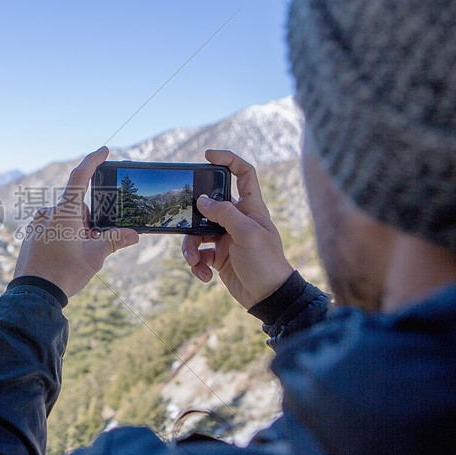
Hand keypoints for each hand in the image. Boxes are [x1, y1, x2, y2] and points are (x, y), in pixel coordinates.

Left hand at [13, 147, 138, 298]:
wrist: (33, 294)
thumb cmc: (64, 272)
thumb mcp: (95, 256)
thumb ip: (114, 240)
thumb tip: (133, 234)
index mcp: (65, 211)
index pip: (80, 177)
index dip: (93, 161)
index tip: (103, 151)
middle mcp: (48, 213)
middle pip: (77, 209)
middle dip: (88, 223)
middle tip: (90, 245)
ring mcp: (37, 224)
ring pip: (65, 221)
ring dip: (75, 232)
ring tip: (75, 257)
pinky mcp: (31, 236)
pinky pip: (52, 230)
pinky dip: (62, 239)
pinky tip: (63, 260)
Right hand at [182, 150, 292, 308]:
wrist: (269, 298)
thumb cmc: (266, 263)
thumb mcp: (247, 234)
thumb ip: (224, 213)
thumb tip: (201, 200)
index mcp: (251, 208)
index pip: (243, 173)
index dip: (227, 160)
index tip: (207, 156)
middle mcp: (238, 219)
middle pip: (209, 205)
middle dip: (194, 215)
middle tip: (186, 218)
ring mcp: (227, 237)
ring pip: (198, 231)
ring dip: (191, 247)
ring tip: (194, 261)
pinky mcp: (219, 256)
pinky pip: (199, 253)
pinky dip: (196, 264)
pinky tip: (204, 275)